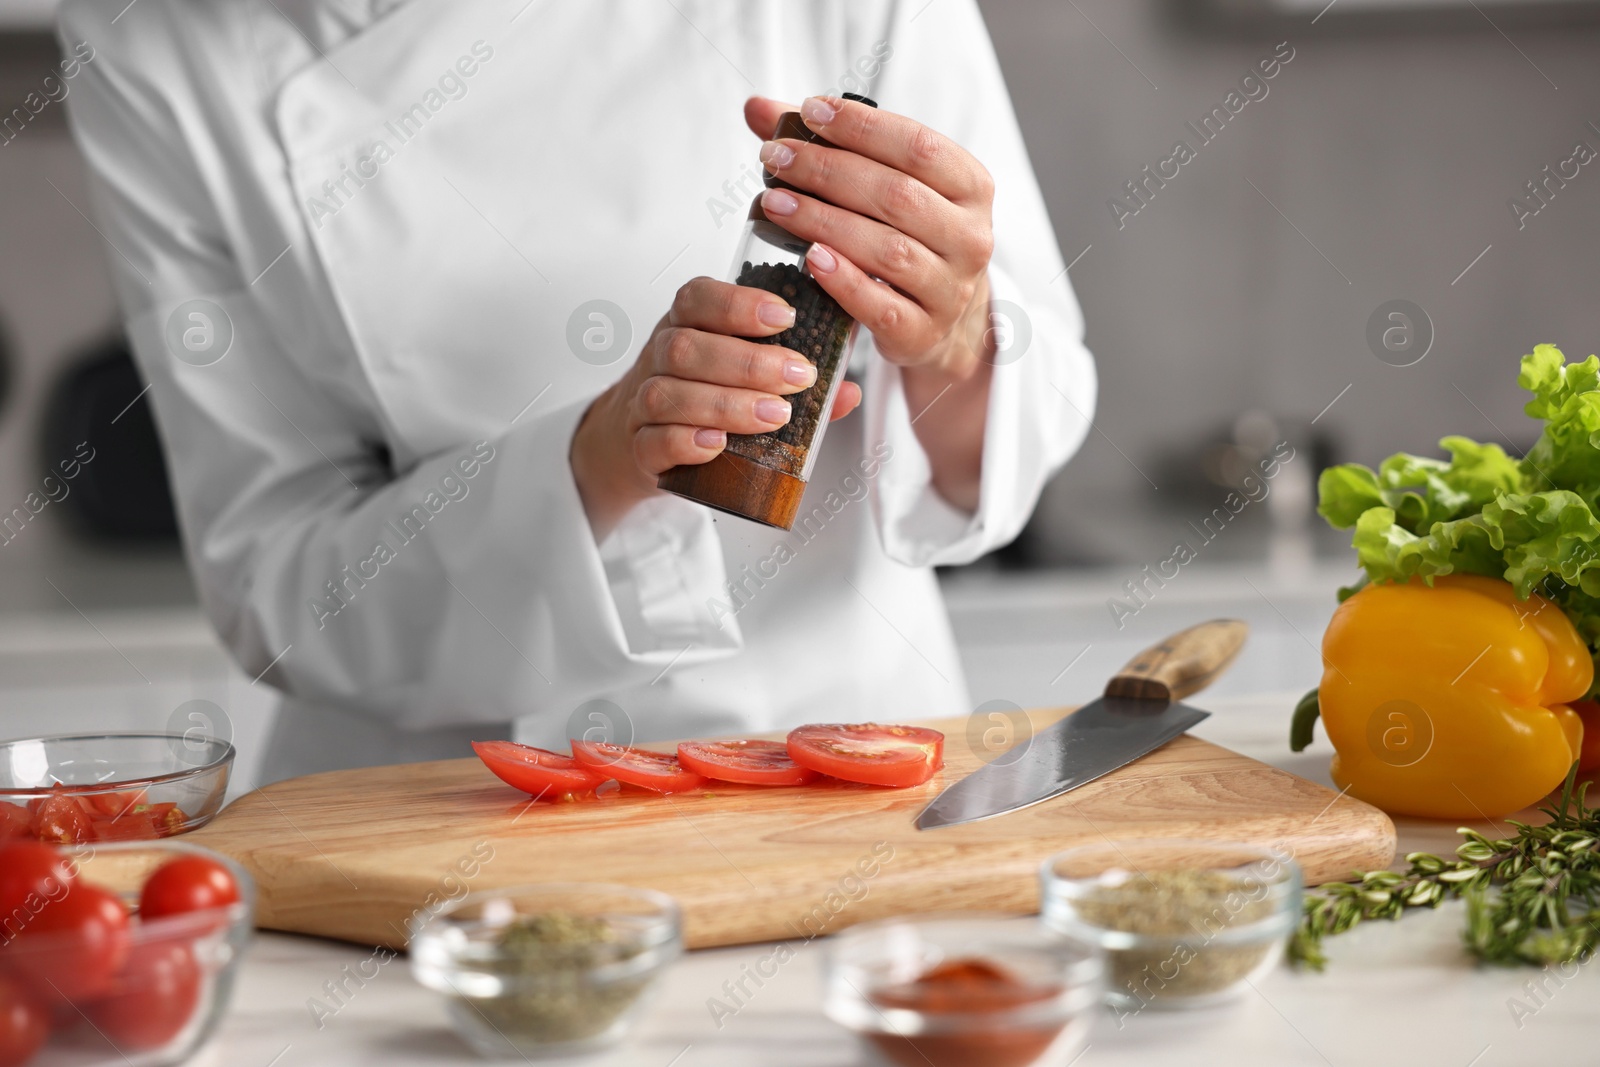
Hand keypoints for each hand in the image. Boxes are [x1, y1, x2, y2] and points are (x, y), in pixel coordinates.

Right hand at [571, 277, 863, 539]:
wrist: (638, 440)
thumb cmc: (702, 397)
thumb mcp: (743, 378)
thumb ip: (794, 382)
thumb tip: (848, 391)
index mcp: (687, 325)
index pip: (698, 298)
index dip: (739, 304)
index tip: (784, 316)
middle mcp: (659, 357)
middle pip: (686, 348)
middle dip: (747, 362)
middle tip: (798, 376)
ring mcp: (642, 403)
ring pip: (668, 395)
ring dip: (726, 404)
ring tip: (774, 414)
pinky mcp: (638, 448)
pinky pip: (652, 441)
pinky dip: (686, 441)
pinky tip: (718, 444)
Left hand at [743, 95, 997, 510]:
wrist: (941, 320)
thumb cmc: (905, 236)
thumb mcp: (884, 186)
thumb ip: (827, 144)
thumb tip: (757, 108)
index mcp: (971, 187)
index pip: (918, 146)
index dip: (863, 126)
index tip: (810, 112)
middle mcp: (970, 238)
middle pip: (896, 196)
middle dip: (828, 171)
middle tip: (775, 159)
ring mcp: (950, 290)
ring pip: (887, 250)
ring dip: (824, 222)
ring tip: (774, 203)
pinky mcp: (922, 333)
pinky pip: (880, 306)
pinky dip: (843, 281)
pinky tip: (809, 258)